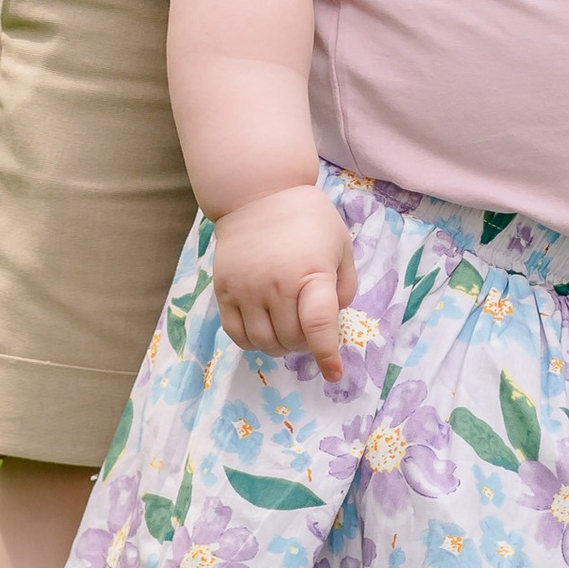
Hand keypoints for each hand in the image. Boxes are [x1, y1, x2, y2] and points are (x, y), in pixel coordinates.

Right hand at [210, 185, 358, 383]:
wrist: (258, 193)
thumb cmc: (307, 218)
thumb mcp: (341, 244)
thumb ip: (344, 285)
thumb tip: (332, 320)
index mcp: (311, 273)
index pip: (318, 326)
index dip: (327, 356)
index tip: (333, 374)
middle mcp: (276, 284)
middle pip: (292, 339)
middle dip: (305, 343)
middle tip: (308, 328)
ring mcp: (247, 288)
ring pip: (264, 343)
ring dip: (279, 346)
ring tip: (286, 329)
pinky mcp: (224, 289)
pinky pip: (236, 334)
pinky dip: (252, 342)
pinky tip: (263, 330)